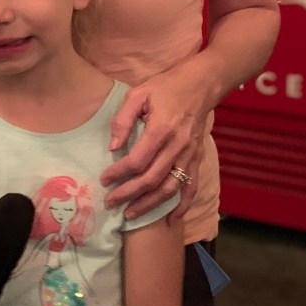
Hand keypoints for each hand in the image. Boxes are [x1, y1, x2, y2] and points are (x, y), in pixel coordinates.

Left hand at [101, 68, 208, 221]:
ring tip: (130, 214)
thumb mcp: (138, 94)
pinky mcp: (197, 159)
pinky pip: (190, 187)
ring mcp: (189, 155)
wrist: (201, 85)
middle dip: (128, 194)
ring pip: (170, 188)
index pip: (137, 161)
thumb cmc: (165, 88)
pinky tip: (169, 220)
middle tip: (109, 202)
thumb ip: (123, 120)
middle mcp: (177, 146)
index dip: (118, 173)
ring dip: (150, 205)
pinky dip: (181, 206)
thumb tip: (112, 147)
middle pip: (151, 179)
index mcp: (161, 129)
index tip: (104, 179)